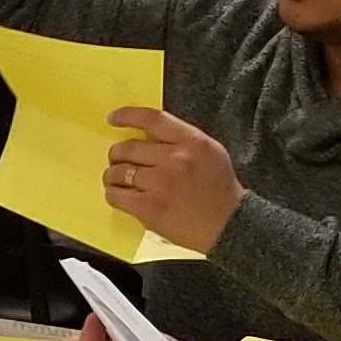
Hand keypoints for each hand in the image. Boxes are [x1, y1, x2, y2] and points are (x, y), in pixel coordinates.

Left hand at [101, 106, 241, 253]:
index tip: (113, 118)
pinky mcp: (149, 208)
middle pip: (128, 147)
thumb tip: (147, 136)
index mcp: (192, 142)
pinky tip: (118, 194)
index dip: (127, 115)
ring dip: (112, 174)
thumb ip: (181, 140)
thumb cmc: (218, 189)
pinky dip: (113, 193)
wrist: (228, 225)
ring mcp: (160, 184)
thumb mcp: (209, 153)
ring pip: (119, 171)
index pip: (152, 119)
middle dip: (117, 153)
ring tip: (116, 178)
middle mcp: (175, 159)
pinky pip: (117, 195)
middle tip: (117, 159)